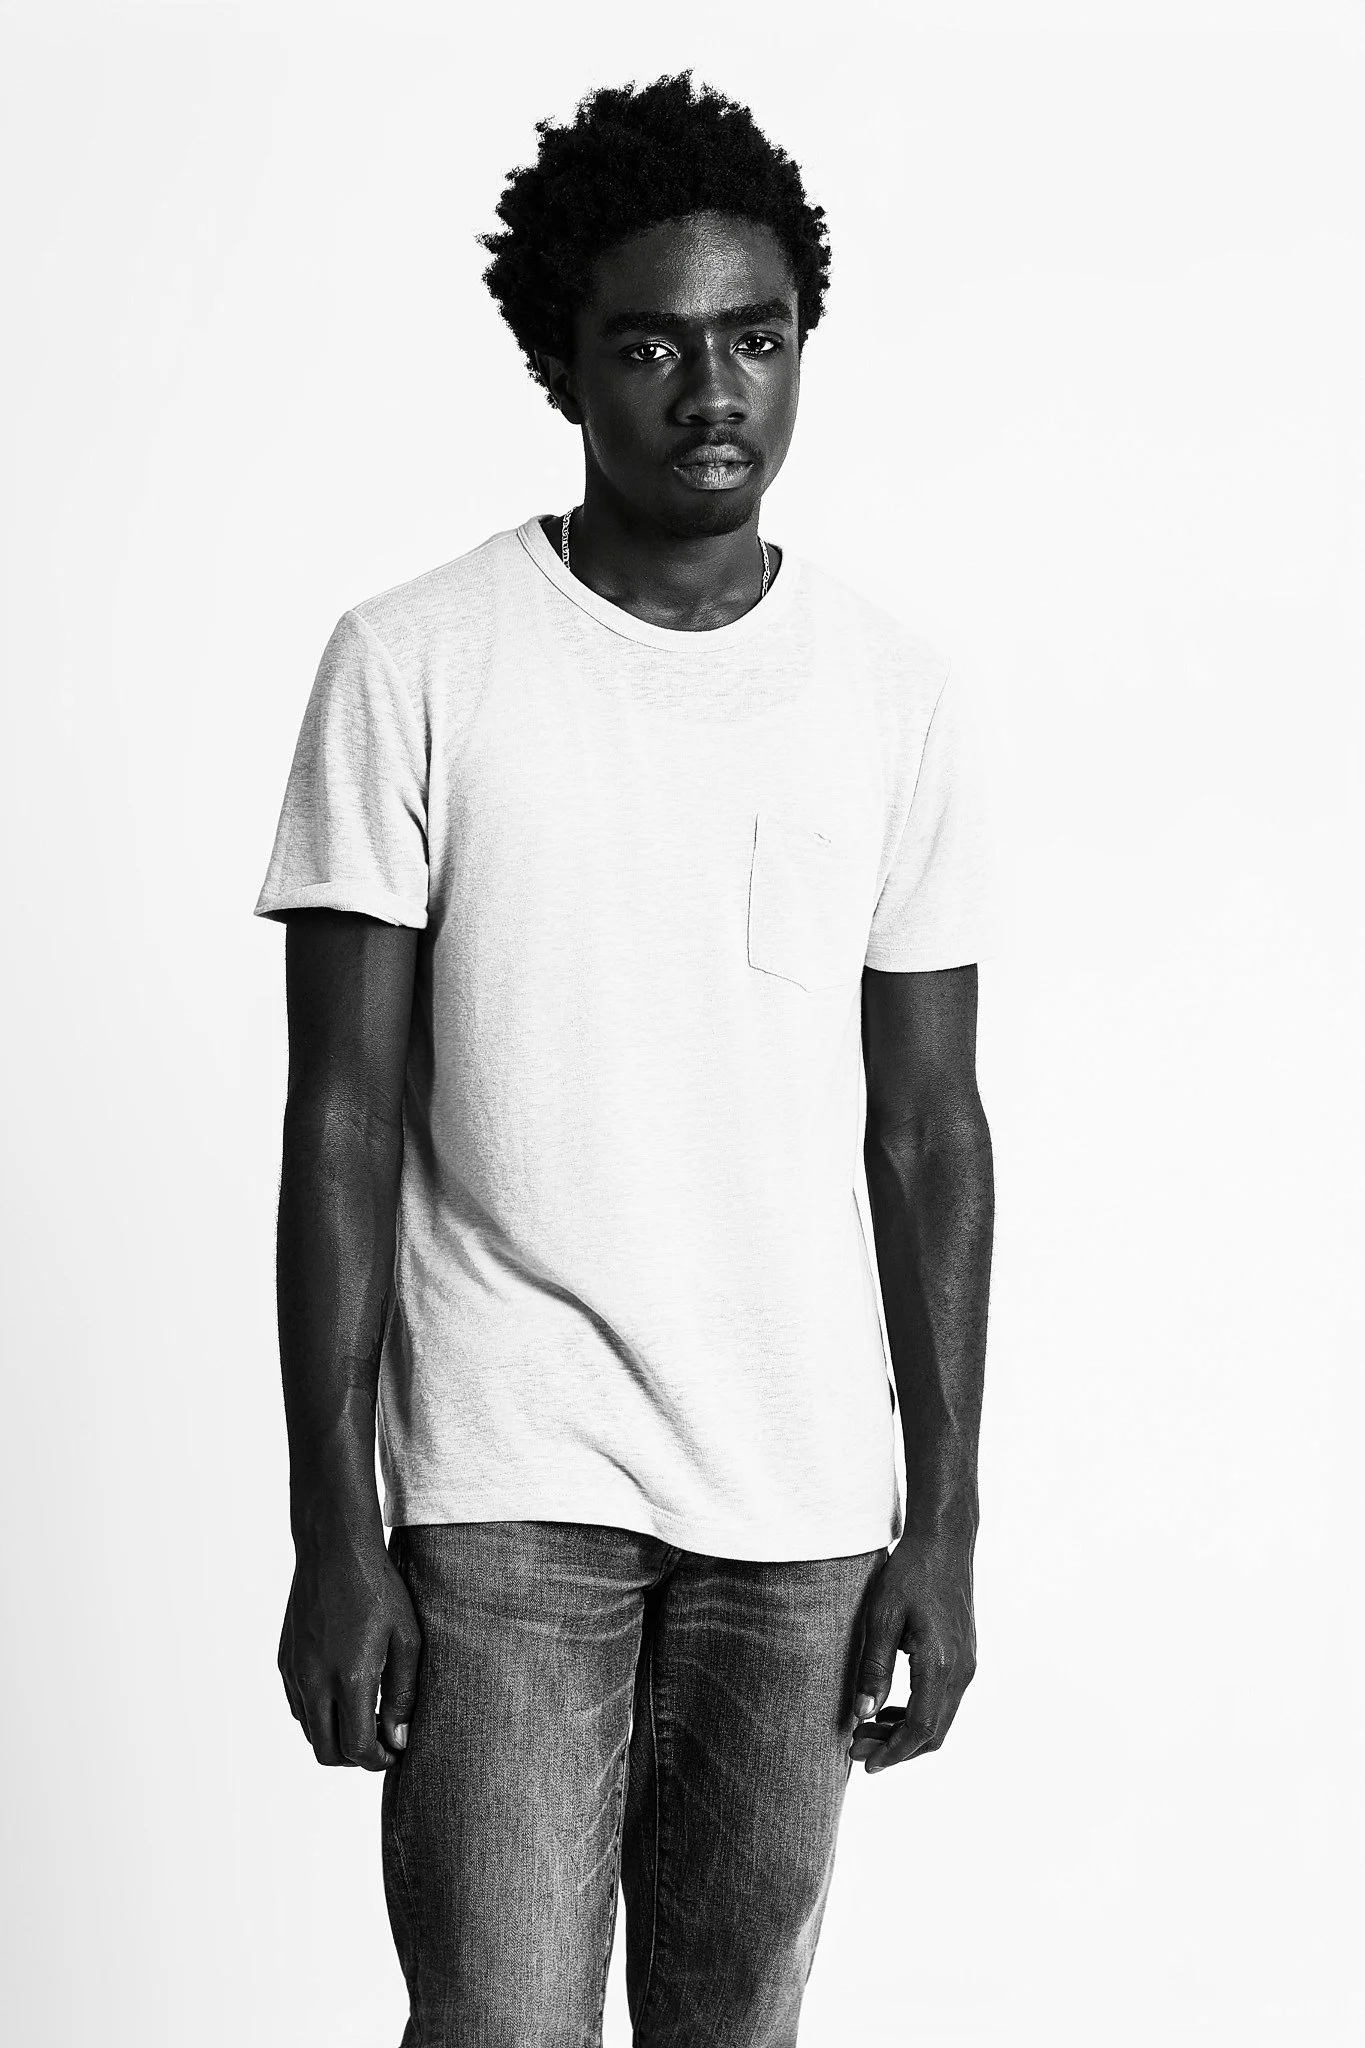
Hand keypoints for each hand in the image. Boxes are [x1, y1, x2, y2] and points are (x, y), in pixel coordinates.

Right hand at [278, 1518, 420, 1769]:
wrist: (334, 1548)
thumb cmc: (378, 1588)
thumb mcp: (407, 1637)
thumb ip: (403, 1692)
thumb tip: (397, 1738)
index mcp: (350, 1678)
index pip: (357, 1748)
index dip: (378, 1760)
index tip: (395, 1752)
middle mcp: (315, 1681)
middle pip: (327, 1751)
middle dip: (355, 1758)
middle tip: (380, 1741)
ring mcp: (295, 1671)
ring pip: (309, 1730)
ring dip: (334, 1735)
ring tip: (365, 1715)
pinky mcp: (285, 1659)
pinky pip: (297, 1704)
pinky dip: (318, 1714)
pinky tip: (342, 1692)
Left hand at [847, 1528, 975, 1773]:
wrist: (945, 1542)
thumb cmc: (910, 1572)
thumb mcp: (882, 1616)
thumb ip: (874, 1668)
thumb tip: (862, 1714)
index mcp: (940, 1664)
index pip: (920, 1730)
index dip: (893, 1752)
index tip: (865, 1764)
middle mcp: (961, 1671)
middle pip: (933, 1733)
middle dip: (895, 1748)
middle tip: (856, 1747)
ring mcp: (968, 1665)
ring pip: (940, 1720)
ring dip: (906, 1733)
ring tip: (867, 1729)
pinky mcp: (965, 1657)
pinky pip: (944, 1701)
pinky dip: (918, 1714)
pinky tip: (890, 1707)